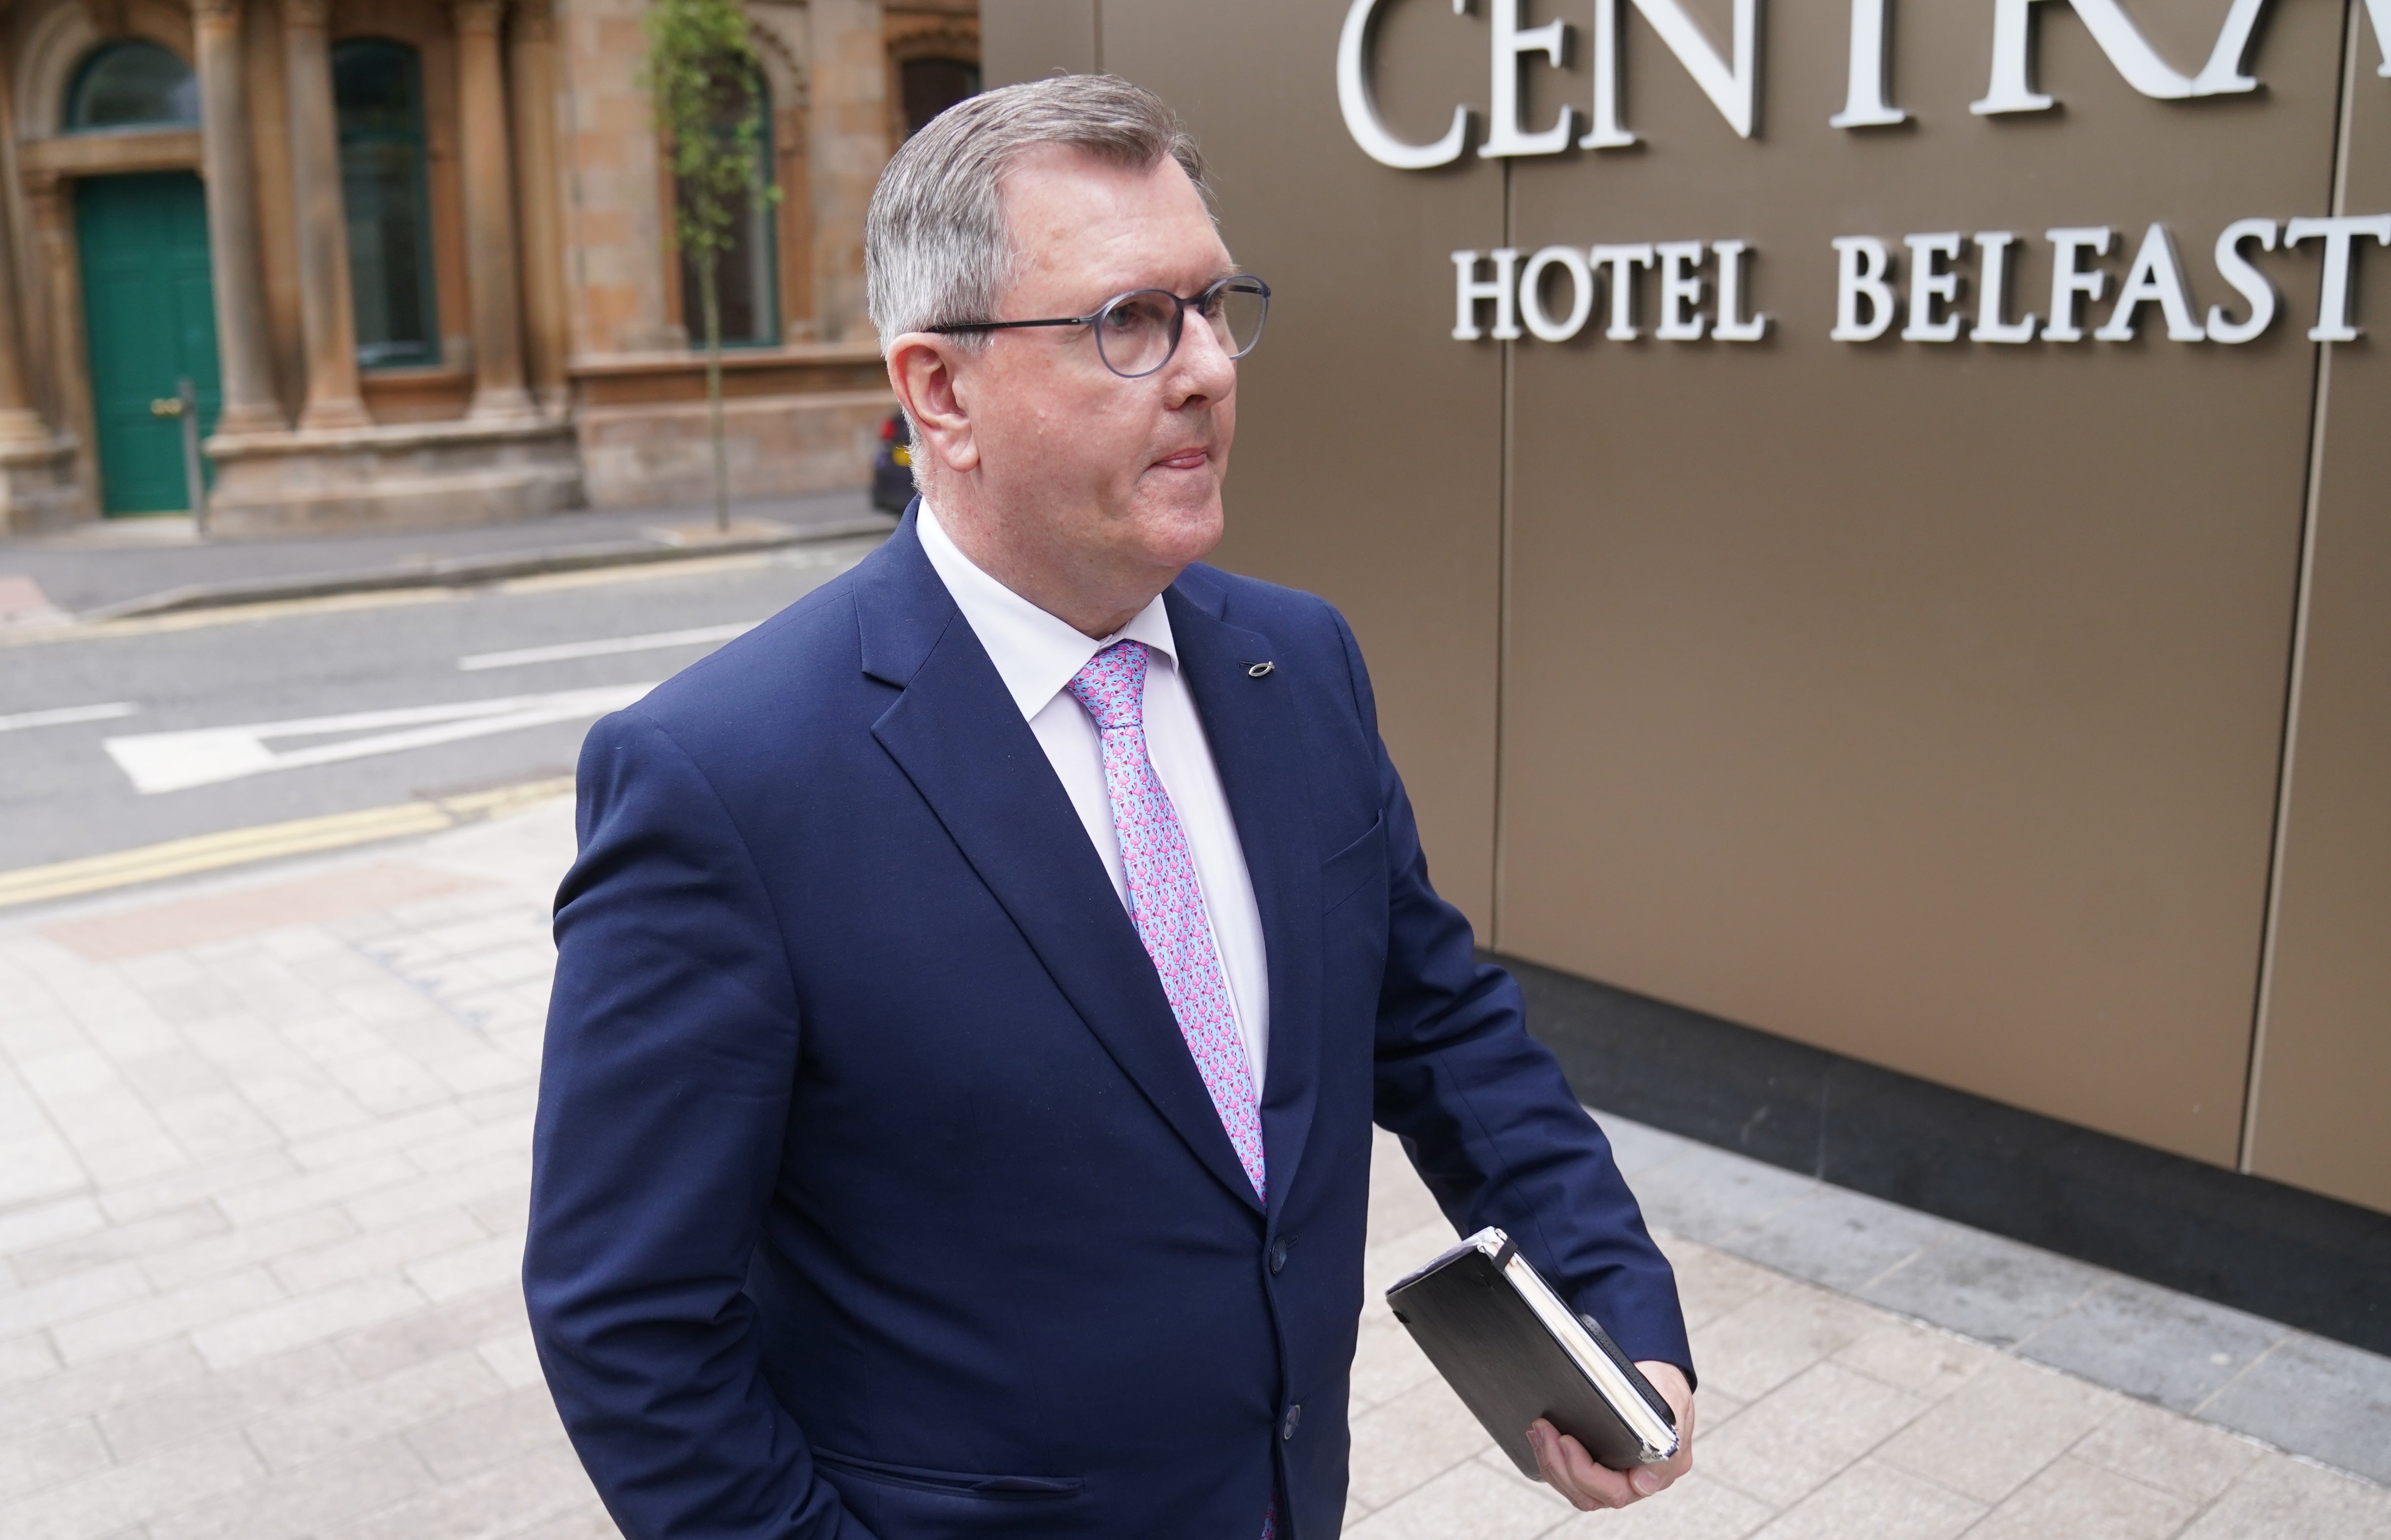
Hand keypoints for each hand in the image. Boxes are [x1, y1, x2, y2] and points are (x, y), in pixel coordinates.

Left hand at [1527, 1360, 1693, 1510]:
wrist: (1654, 1369)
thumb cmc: (1664, 1386)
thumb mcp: (1674, 1407)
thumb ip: (1668, 1447)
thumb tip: (1644, 1483)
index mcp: (1657, 1473)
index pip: (1615, 1491)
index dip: (1584, 1472)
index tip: (1564, 1440)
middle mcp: (1634, 1481)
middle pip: (1588, 1495)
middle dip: (1558, 1464)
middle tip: (1541, 1429)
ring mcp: (1613, 1475)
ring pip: (1574, 1489)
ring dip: (1550, 1462)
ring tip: (1537, 1430)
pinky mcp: (1595, 1464)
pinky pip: (1569, 1476)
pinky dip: (1551, 1459)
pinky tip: (1540, 1437)